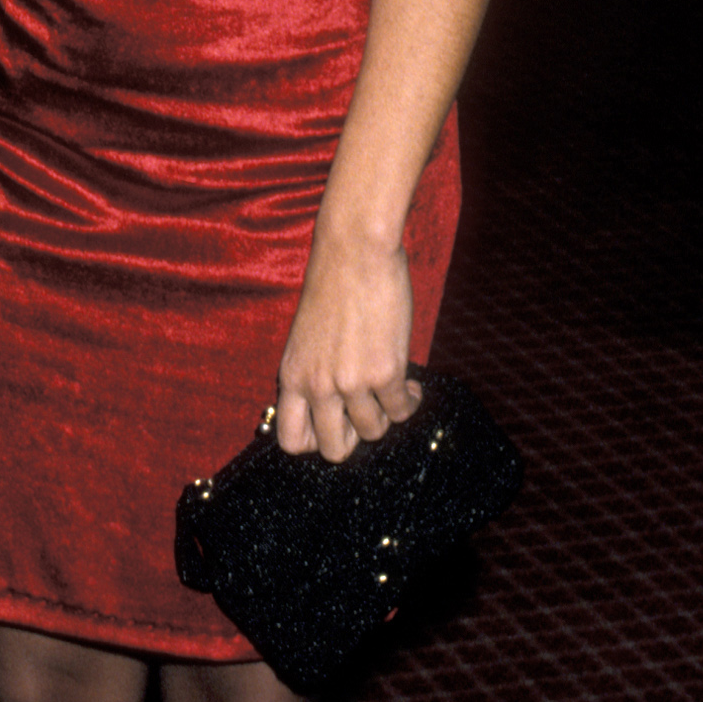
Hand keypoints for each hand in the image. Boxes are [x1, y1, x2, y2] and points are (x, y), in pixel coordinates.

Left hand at [274, 227, 421, 462]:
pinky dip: (411, 402)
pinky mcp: (385, 372)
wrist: (355, 251)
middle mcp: (317, 386)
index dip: (316, 442)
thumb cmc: (332, 286)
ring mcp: (350, 383)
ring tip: (392, 391)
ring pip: (374, 431)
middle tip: (367, 412)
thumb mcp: (306, 338)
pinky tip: (411, 384)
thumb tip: (332, 409)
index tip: (335, 425)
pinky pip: (402, 410)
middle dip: (356, 437)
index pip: (292, 441)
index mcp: (291, 376)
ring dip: (387, 415)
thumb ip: (313, 374)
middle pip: (334, 450)